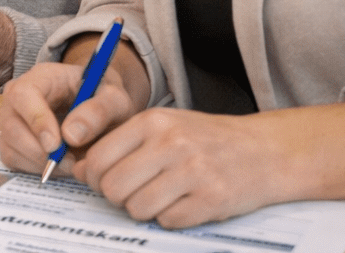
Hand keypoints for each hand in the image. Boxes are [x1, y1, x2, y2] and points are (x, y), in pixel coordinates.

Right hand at [0, 60, 138, 180]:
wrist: (98, 109)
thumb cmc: (103, 99)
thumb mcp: (114, 99)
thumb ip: (98, 111)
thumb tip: (71, 135)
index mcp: (41, 77)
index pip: (23, 94)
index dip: (35, 120)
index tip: (56, 145)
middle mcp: (18, 96)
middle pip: (11, 124)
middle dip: (39, 151)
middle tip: (71, 163)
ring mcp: (10, 118)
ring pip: (10, 146)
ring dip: (39, 162)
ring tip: (70, 162)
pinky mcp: (10, 140)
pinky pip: (13, 160)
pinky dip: (35, 168)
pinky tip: (59, 164)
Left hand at [73, 108, 293, 227]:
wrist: (265, 150)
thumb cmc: (206, 138)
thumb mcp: (162, 126)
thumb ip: (121, 143)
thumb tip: (79, 170)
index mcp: (152, 121)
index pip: (98, 158)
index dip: (93, 177)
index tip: (102, 181)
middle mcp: (171, 143)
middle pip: (113, 187)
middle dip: (117, 197)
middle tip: (132, 193)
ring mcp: (193, 172)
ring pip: (137, 208)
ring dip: (143, 210)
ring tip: (160, 197)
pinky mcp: (212, 199)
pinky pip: (168, 221)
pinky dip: (170, 219)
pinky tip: (184, 204)